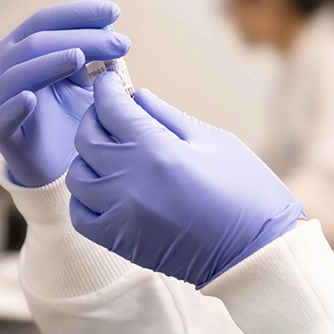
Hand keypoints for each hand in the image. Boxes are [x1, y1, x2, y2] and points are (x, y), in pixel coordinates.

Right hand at [0, 1, 130, 186]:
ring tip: (79, 57)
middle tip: (121, 43)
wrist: (55, 163)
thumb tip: (112, 31)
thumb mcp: (85, 81)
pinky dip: (16, 105)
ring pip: (20, 72)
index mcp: (21, 46)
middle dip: (82, 38)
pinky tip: (31, 98)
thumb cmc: (70, 114)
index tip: (115, 11)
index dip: (80, 13)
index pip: (47, 20)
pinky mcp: (0, 129)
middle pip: (39, 42)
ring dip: (50, 63)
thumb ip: (95, 57)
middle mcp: (2, 64)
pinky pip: (4, 115)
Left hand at [66, 72, 304, 286]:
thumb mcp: (215, 141)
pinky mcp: (119, 241)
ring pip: (78, 176)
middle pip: (87, 138)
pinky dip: (86, 197)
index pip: (112, 108)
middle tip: (112, 113)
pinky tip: (105, 188)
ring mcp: (120, 213)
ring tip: (110, 153)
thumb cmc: (246, 192)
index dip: (107, 88)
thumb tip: (138, 97)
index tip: (110, 81)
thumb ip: (169, 117)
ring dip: (88, 158)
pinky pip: (81, 214)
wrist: (255, 252)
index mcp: (156, 150)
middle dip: (96, 118)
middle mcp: (129, 180)